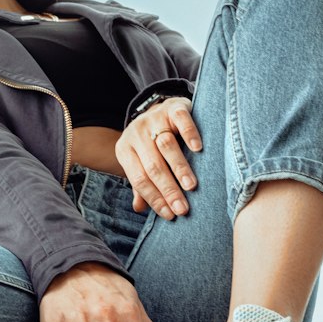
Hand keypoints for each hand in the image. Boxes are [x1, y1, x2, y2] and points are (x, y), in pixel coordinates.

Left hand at [115, 96, 201, 216]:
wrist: (161, 108)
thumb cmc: (152, 144)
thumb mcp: (141, 162)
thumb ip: (141, 184)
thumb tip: (139, 208)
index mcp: (124, 150)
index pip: (139, 179)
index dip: (154, 199)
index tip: (170, 214)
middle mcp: (136, 133)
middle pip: (152, 166)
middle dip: (168, 190)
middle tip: (182, 208)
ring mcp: (154, 118)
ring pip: (166, 145)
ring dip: (179, 168)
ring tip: (191, 186)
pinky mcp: (172, 107)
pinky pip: (181, 121)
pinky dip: (189, 135)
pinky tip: (198, 150)